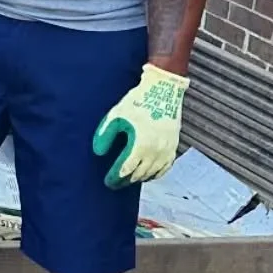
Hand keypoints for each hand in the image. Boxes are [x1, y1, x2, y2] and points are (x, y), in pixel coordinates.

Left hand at [92, 63, 189, 188]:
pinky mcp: (174, 146)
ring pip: (152, 173)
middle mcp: (156, 150)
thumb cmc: (138, 102)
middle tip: (115, 183)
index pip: (126, 169)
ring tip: (128, 179)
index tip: (108, 182)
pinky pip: (166, 167)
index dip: (115, 178)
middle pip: (139, 174)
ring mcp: (167, 149)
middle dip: (126, 180)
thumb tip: (98, 153)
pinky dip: (156, 174)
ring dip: (139, 178)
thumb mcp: (116, 116)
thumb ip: (105, 134)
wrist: (163, 90)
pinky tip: (147, 175)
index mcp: (141, 144)